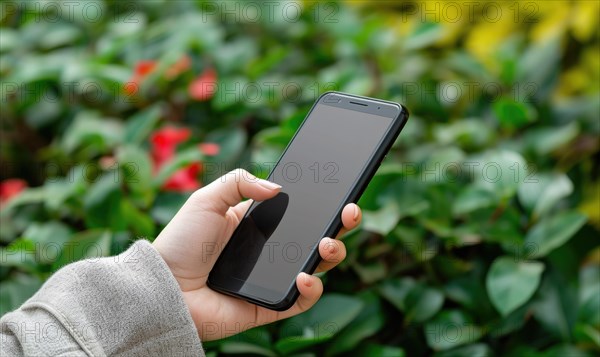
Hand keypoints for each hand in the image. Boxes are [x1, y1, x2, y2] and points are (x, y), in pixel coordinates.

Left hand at [152, 169, 361, 339]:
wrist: (163, 286)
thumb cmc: (180, 242)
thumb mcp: (207, 198)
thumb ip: (240, 181)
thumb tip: (279, 187)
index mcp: (259, 224)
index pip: (300, 212)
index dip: (323, 203)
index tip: (340, 191)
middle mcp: (271, 250)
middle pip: (317, 237)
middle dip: (341, 224)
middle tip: (350, 212)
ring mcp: (272, 278)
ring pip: (318, 267)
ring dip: (333, 254)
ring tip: (327, 243)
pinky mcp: (270, 305)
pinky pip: (302, 300)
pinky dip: (312, 289)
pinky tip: (304, 275)